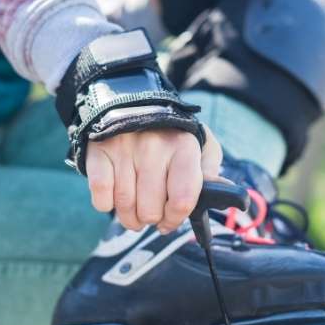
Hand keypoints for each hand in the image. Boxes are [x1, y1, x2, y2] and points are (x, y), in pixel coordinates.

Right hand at [86, 127, 223, 232]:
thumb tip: (225, 192)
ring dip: (129, 217)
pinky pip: (101, 197)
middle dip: (151, 218)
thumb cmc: (171, 136)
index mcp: (183, 147)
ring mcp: (124, 149)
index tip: (170, 221)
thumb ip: (210, 171)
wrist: (131, 103)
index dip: (175, 219)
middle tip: (151, 210)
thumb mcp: (200, 146)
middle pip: (151, 210)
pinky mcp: (99, 152)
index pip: (182, 200)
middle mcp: (154, 147)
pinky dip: (105, 204)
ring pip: (125, 207)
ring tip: (134, 208)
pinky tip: (114, 194)